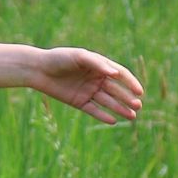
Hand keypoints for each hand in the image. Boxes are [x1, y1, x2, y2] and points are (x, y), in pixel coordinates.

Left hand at [30, 48, 144, 124]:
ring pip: (108, 102)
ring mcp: (88, 91)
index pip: (120, 75)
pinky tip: (113, 121)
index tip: (139, 92)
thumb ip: (97, 64)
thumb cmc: (59, 58)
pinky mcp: (79, 102)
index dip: (131, 83)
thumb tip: (115, 73)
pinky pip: (94, 110)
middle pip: (116, 90)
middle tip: (138, 106)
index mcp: (99, 66)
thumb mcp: (79, 57)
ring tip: (132, 116)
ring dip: (120, 108)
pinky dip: (103, 116)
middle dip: (127, 98)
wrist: (38, 69)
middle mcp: (96, 79)